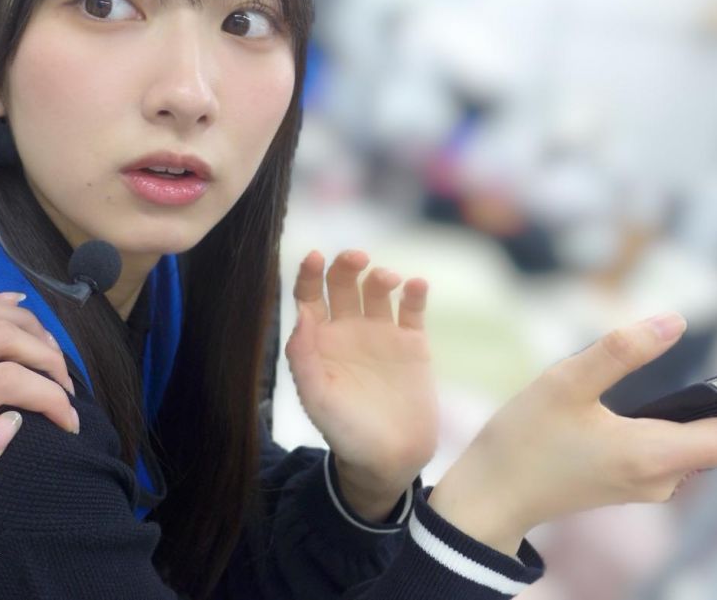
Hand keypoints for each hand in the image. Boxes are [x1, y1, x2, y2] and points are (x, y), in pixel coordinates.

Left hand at [286, 250, 436, 517]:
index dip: (310, 273)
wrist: (388, 460)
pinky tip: (416, 285)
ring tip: (387, 279)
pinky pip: (412, 309)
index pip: (310, 295)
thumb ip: (304, 358)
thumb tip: (301, 315)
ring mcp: (381, 334)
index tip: (315, 256)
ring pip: (378, 290)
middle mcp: (348, 330)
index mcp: (319, 339)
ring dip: (380, 276)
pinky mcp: (412, 344)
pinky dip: (415, 293)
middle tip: (356, 258)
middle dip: (346, 265)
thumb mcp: (317, 399)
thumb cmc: (345, 432)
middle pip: (344, 283)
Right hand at [430, 314, 716, 553]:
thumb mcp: (564, 383)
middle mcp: (660, 478)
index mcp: (653, 454)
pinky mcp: (627, 484)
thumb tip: (674, 321)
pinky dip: (683, 429)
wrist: (491, 495)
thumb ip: (620, 351)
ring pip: (698, 450)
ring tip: (713, 383)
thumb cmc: (523, 443)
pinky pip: (674, 456)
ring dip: (710, 417)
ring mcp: (645, 485)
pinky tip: (664, 407)